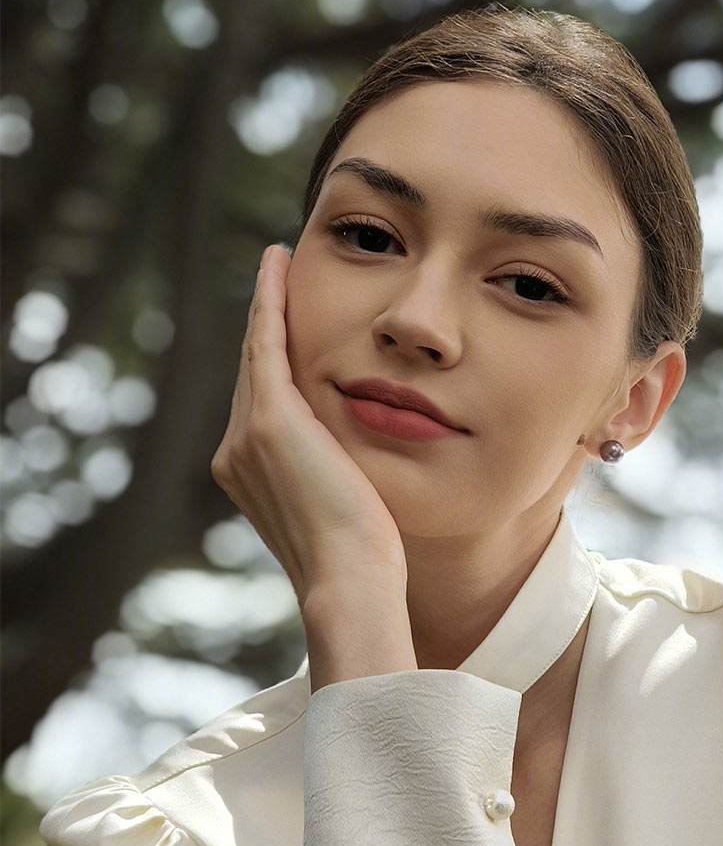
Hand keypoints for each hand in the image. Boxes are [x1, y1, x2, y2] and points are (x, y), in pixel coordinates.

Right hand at [211, 244, 409, 614]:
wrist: (350, 580)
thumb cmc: (362, 557)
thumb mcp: (341, 505)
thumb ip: (330, 471)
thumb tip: (352, 457)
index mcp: (249, 473)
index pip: (263, 401)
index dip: (274, 361)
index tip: (284, 328)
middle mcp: (236, 451)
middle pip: (256, 372)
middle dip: (269, 326)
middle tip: (280, 279)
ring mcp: (248, 435)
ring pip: (260, 353)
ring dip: (270, 305)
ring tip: (279, 266)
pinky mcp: (272, 421)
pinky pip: (269, 343)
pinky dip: (272, 301)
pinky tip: (279, 265)